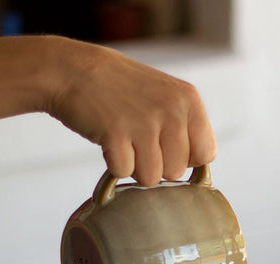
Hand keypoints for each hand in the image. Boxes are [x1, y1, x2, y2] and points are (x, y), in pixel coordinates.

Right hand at [46, 38, 216, 185]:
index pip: (206, 155)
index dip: (185, 159)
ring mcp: (144, 122)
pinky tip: (109, 140)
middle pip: (176, 172)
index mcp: (189, 100)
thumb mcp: (166, 97)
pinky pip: (124, 173)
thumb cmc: (122, 91)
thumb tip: (200, 168)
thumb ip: (187, 128)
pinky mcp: (116, 133)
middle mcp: (171, 110)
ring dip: (135, 167)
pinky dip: (113, 164)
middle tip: (138, 140)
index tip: (166, 146)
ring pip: (152, 178)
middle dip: (157, 165)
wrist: (73, 70)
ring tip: (125, 140)